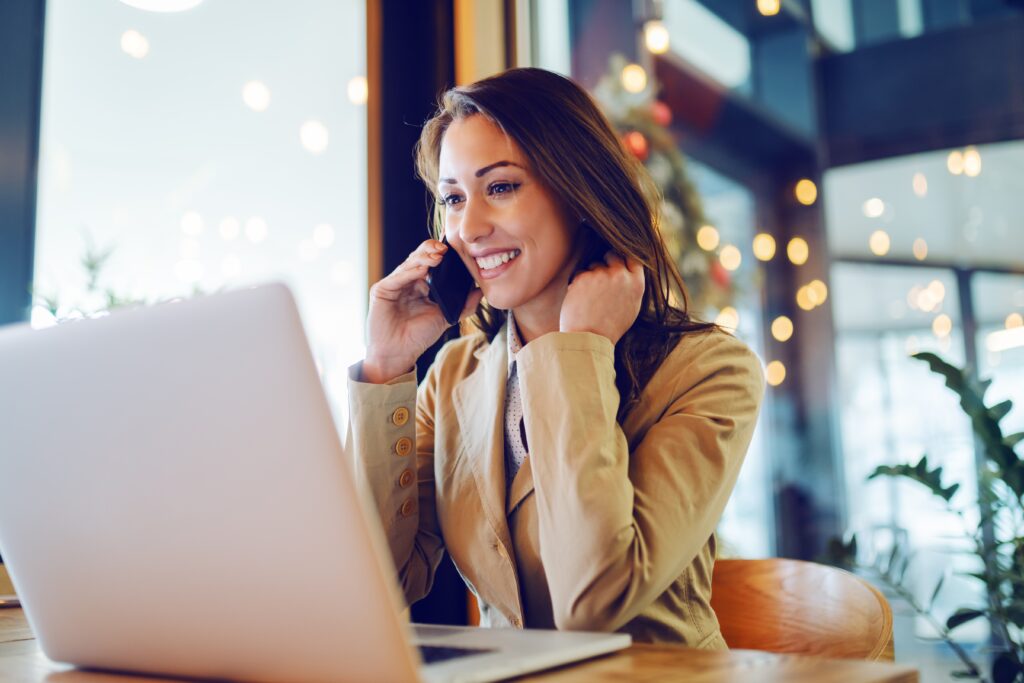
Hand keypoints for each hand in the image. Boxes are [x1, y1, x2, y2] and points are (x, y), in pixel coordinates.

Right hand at [363, 239, 482, 383]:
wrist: (398, 354)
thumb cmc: (418, 336)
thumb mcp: (445, 318)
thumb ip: (463, 306)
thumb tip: (481, 291)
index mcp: (420, 284)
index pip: (430, 262)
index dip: (441, 254)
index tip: (455, 250)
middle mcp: (406, 281)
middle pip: (418, 258)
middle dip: (431, 250)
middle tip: (445, 248)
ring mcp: (393, 284)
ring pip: (408, 264)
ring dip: (423, 258)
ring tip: (438, 256)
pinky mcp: (381, 290)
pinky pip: (397, 277)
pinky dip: (410, 272)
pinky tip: (422, 269)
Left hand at [559, 252, 644, 344]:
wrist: (589, 339)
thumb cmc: (610, 328)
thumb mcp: (631, 307)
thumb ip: (631, 287)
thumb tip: (628, 270)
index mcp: (637, 284)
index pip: (634, 258)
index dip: (624, 258)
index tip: (617, 263)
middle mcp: (621, 276)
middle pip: (613, 255)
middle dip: (605, 262)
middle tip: (599, 278)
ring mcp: (602, 275)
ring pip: (594, 264)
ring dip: (590, 275)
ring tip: (590, 298)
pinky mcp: (584, 277)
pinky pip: (580, 273)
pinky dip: (578, 283)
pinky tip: (580, 299)